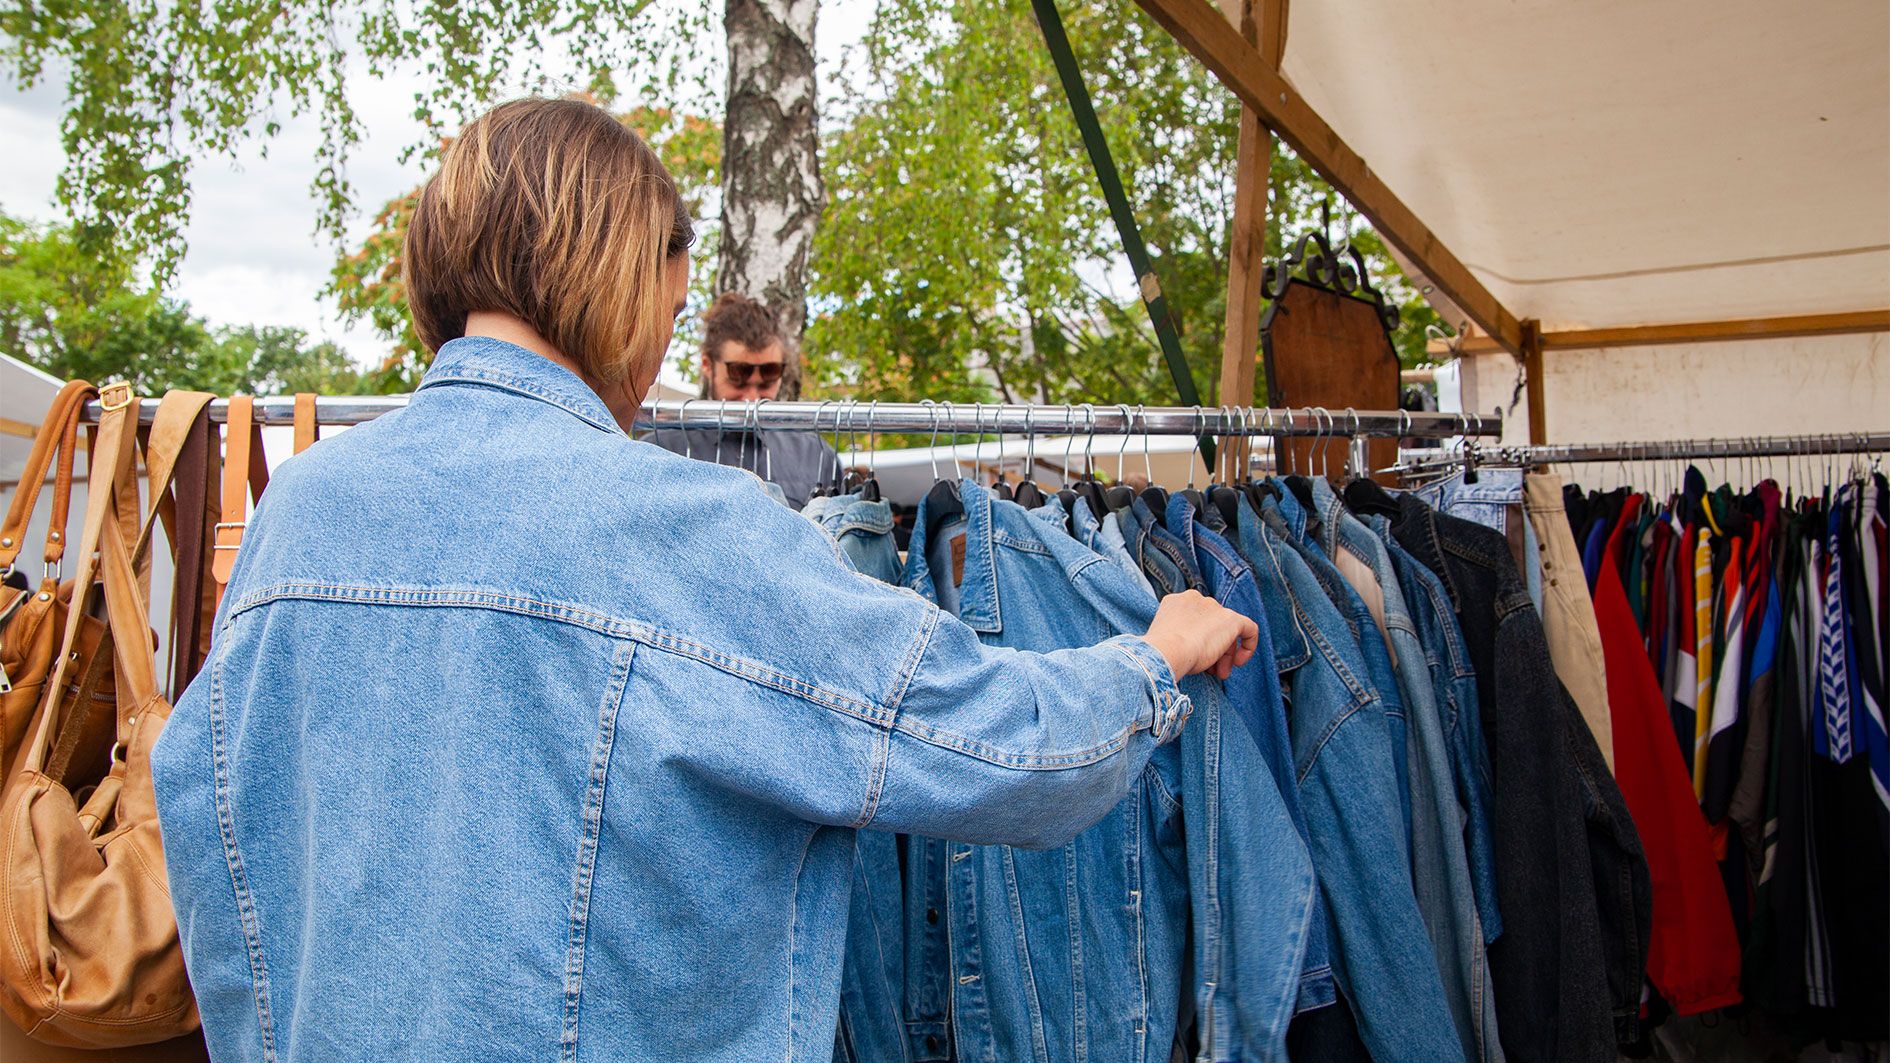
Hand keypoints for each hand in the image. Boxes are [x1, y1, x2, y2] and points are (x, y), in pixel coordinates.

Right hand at [1141, 590, 1260, 680]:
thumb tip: (1194, 650)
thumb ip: (1179, 637)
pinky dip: (1248, 645)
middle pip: (1212, 625)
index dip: (1199, 641)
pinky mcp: (1231, 618)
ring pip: (1227, 630)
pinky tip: (1240, 662)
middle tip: (1212, 672)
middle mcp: (1196, 599)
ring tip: (1221, 674)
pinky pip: (1249, 628)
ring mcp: (1214, 607)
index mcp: (1177, 602)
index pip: (1195, 620)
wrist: (1166, 651)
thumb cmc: (1161, 652)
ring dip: (1225, 654)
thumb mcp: (1167, 640)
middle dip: (1214, 650)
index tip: (1196, 660)